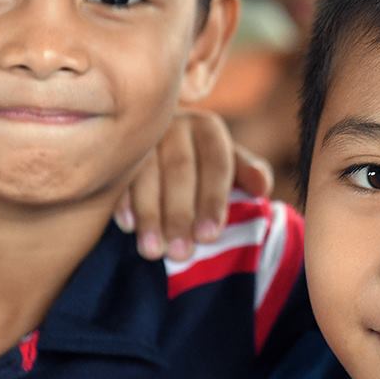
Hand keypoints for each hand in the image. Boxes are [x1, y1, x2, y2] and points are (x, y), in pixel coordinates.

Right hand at [116, 110, 273, 261]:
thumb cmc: (201, 162)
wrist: (158, 142)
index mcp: (207, 128)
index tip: (209, 236)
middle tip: (181, 253)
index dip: (212, 201)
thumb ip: (247, 172)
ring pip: (146, 174)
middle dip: (179, 214)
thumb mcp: (228, 162)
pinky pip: (118, 176)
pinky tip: (127, 226)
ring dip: (149, 214)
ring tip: (153, 250)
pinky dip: (123, 202)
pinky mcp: (117, 149)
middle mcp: (175, 125)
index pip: (216, 164)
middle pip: (179, 170)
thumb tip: (262, 187)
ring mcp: (143, 135)